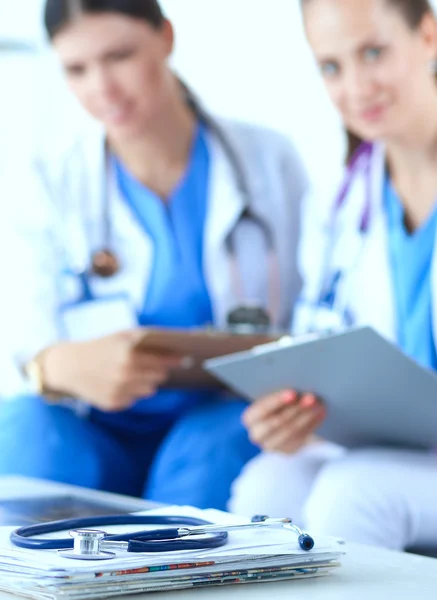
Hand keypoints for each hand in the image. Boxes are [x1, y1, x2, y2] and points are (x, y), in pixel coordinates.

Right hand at [41, 330, 183, 411]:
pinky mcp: (114, 404)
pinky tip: (118, 383)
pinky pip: (134, 399)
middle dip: (159, 371)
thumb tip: (173, 341)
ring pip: (149, 390)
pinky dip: (131, 392)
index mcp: (129, 355)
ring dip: (146, 382)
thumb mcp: (121, 336)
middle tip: (154, 365)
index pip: (163, 361)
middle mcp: (126, 374)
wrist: (69, 366)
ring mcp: (119, 391)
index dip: (176, 360)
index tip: (187, 359)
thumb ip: (145, 338)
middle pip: (159, 377)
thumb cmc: (99, 347)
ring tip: (131, 373)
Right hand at [243, 390, 325, 453]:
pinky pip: (301, 438)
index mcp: (250, 418)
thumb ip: (280, 394)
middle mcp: (257, 434)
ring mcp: (272, 446)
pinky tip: (320, 413)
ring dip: (307, 416)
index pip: (261, 409)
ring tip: (319, 404)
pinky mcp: (287, 450)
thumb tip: (297, 385)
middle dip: (296, 408)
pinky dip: (312, 424)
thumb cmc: (276, 403)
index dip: (276, 400)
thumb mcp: (273, 397)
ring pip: (291, 430)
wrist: (281, 420)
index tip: (292, 393)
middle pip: (278, 421)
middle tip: (311, 397)